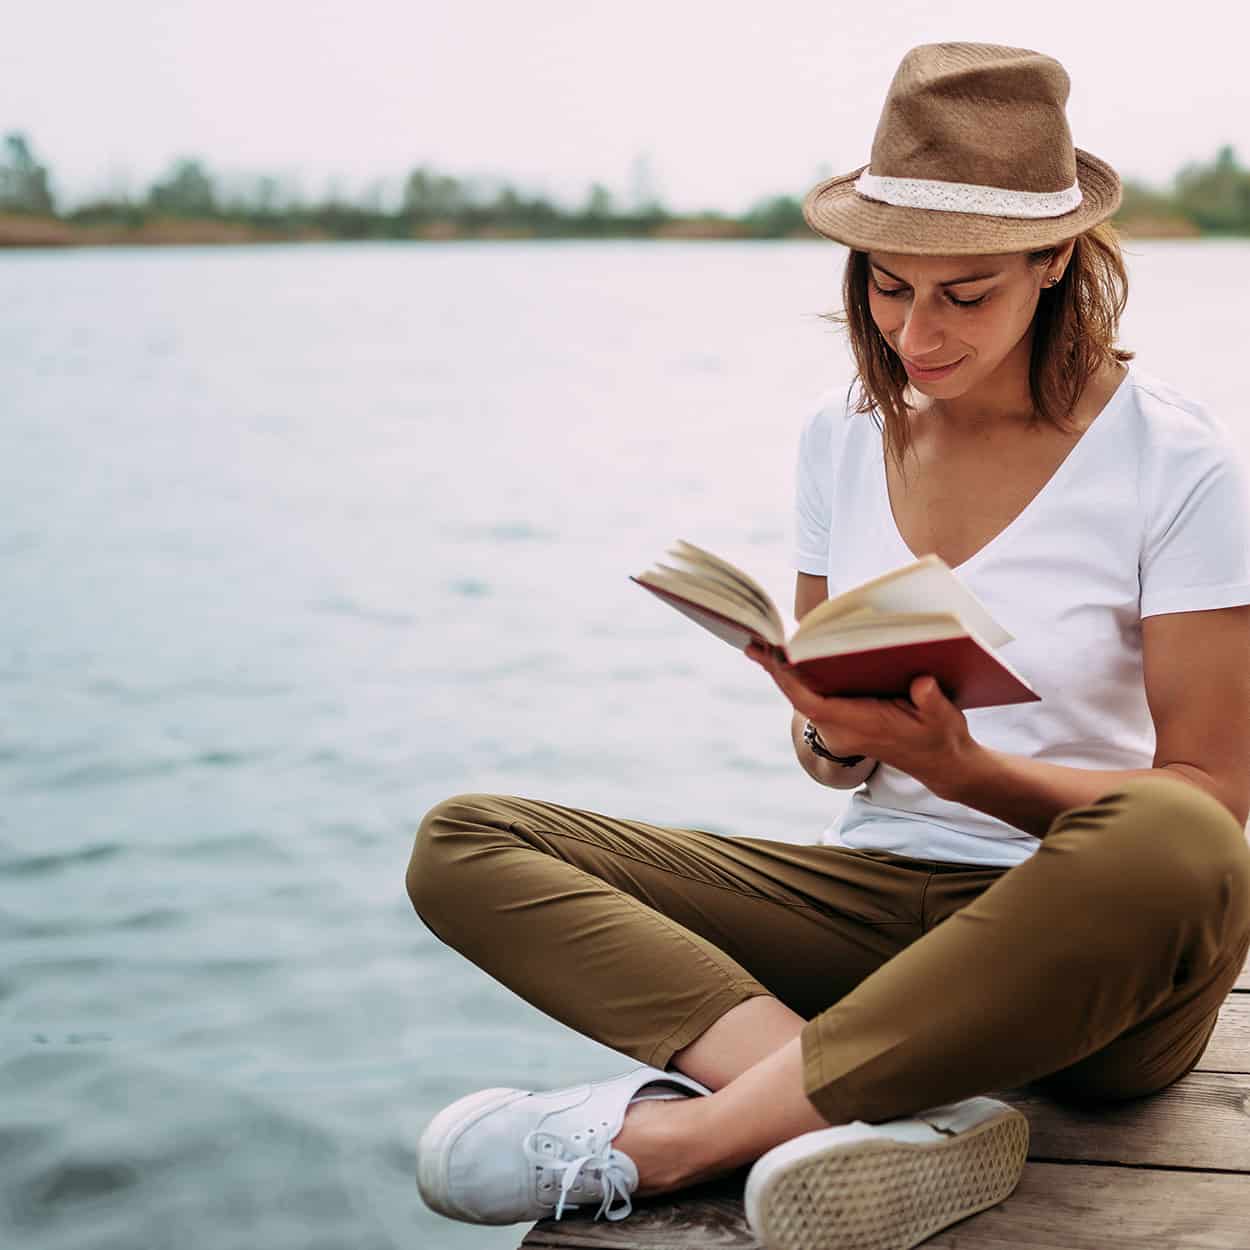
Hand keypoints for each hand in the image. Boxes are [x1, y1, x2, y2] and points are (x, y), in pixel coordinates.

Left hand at [744, 640, 980, 797]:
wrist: (942, 763)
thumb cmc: (942, 737)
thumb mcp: (944, 718)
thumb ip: (931, 701)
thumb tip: (922, 683)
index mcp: (860, 727)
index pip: (815, 704)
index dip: (791, 681)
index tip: (772, 658)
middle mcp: (842, 731)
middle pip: (801, 697)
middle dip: (778, 670)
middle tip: (753, 641)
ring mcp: (840, 730)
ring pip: (804, 698)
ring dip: (785, 673)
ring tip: (762, 642)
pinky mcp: (842, 724)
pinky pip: (814, 699)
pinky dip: (800, 678)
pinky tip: (790, 656)